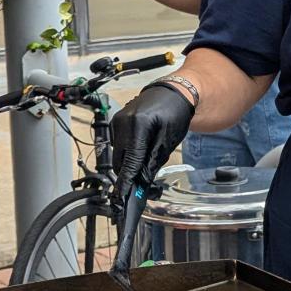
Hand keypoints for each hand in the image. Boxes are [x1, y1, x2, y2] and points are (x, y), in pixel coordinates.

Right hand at [112, 84, 194, 206]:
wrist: (172, 93)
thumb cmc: (174, 113)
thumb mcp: (168, 141)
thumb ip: (153, 162)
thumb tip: (142, 182)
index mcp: (138, 125)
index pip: (130, 161)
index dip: (126, 181)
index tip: (122, 197)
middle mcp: (123, 122)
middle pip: (120, 161)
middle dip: (130, 174)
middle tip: (143, 182)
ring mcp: (117, 121)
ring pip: (118, 155)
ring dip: (130, 163)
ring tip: (148, 159)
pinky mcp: (116, 123)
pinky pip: (118, 145)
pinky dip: (128, 153)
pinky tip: (142, 149)